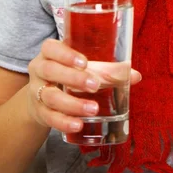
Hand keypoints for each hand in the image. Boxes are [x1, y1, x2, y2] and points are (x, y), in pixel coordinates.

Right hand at [27, 39, 141, 133]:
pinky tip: (78, 125)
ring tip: (93, 109)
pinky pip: (49, 117)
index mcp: (50, 53)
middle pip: (50, 70)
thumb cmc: (69, 74)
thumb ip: (109, 71)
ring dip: (72, 104)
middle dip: (73, 78)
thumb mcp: (85, 68)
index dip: (65, 54)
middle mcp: (40, 69)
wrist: (42, 97)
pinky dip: (63, 122)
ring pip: (50, 96)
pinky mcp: (39, 112)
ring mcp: (37, 91)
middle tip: (95, 85)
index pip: (50, 48)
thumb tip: (135, 76)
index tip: (84, 62)